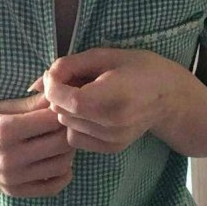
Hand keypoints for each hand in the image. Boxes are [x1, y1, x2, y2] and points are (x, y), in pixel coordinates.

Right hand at [0, 92, 74, 197]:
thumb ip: (30, 103)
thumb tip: (58, 96)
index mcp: (5, 130)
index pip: (52, 120)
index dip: (62, 110)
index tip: (60, 105)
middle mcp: (10, 158)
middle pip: (61, 143)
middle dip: (68, 129)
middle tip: (65, 121)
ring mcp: (12, 178)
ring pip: (62, 165)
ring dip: (68, 150)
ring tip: (60, 138)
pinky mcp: (14, 191)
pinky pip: (52, 187)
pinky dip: (62, 173)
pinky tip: (56, 158)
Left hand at [30, 48, 186, 153]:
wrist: (169, 96)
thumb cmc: (138, 67)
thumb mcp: (105, 56)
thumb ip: (69, 65)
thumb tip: (37, 83)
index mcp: (114, 98)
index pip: (67, 100)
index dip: (53, 86)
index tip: (56, 73)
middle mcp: (113, 125)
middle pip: (63, 112)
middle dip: (59, 95)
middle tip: (73, 80)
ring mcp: (112, 140)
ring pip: (66, 126)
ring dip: (67, 109)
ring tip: (86, 94)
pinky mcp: (111, 149)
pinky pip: (75, 138)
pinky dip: (75, 124)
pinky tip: (91, 111)